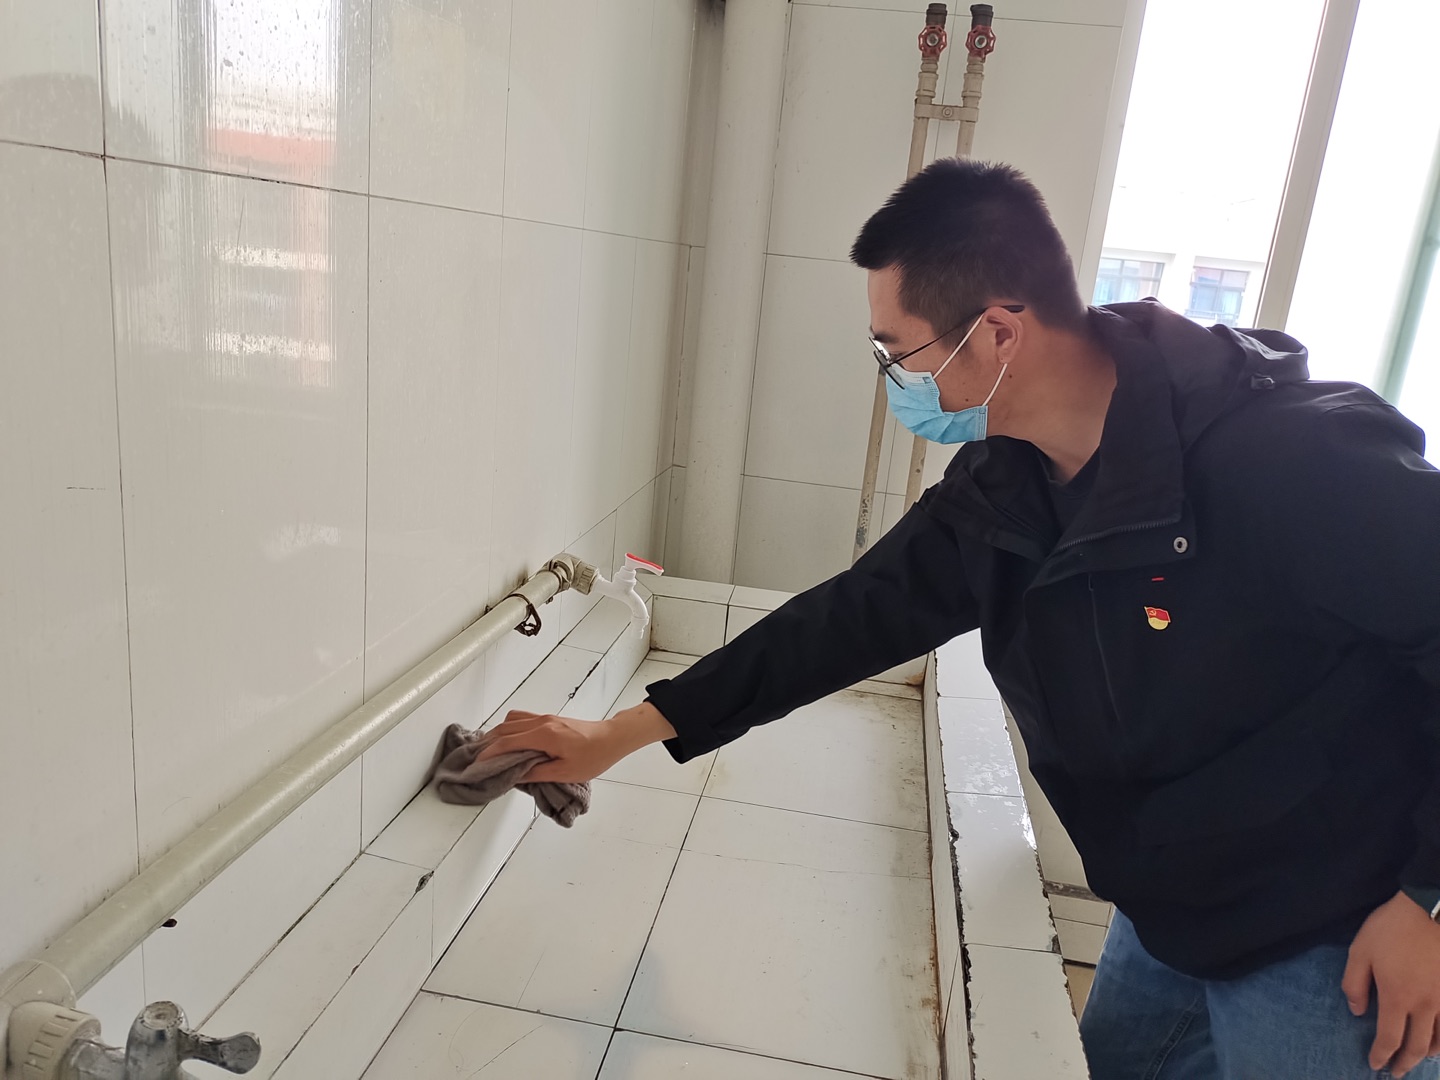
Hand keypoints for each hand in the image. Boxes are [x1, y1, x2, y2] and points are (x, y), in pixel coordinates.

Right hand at [477, 702, 676, 783]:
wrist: (613, 738)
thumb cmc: (594, 756)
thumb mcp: (565, 772)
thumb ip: (536, 773)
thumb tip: (514, 776)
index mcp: (543, 735)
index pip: (507, 742)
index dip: (489, 753)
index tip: (477, 764)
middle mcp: (541, 722)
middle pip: (504, 728)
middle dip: (487, 742)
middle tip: (477, 758)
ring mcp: (545, 718)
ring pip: (512, 720)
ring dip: (497, 733)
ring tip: (490, 750)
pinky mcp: (550, 719)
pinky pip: (522, 719)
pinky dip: (509, 729)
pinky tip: (510, 742)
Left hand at [1343, 890, 1439, 1076]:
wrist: (1431, 910)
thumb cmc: (1392, 929)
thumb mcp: (1360, 951)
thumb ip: (1354, 984)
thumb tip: (1357, 1012)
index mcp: (1397, 997)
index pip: (1389, 1038)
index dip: (1381, 1055)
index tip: (1374, 1064)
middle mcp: (1425, 1006)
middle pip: (1417, 1046)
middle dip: (1405, 1064)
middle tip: (1396, 1073)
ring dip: (1427, 1054)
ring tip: (1417, 1058)